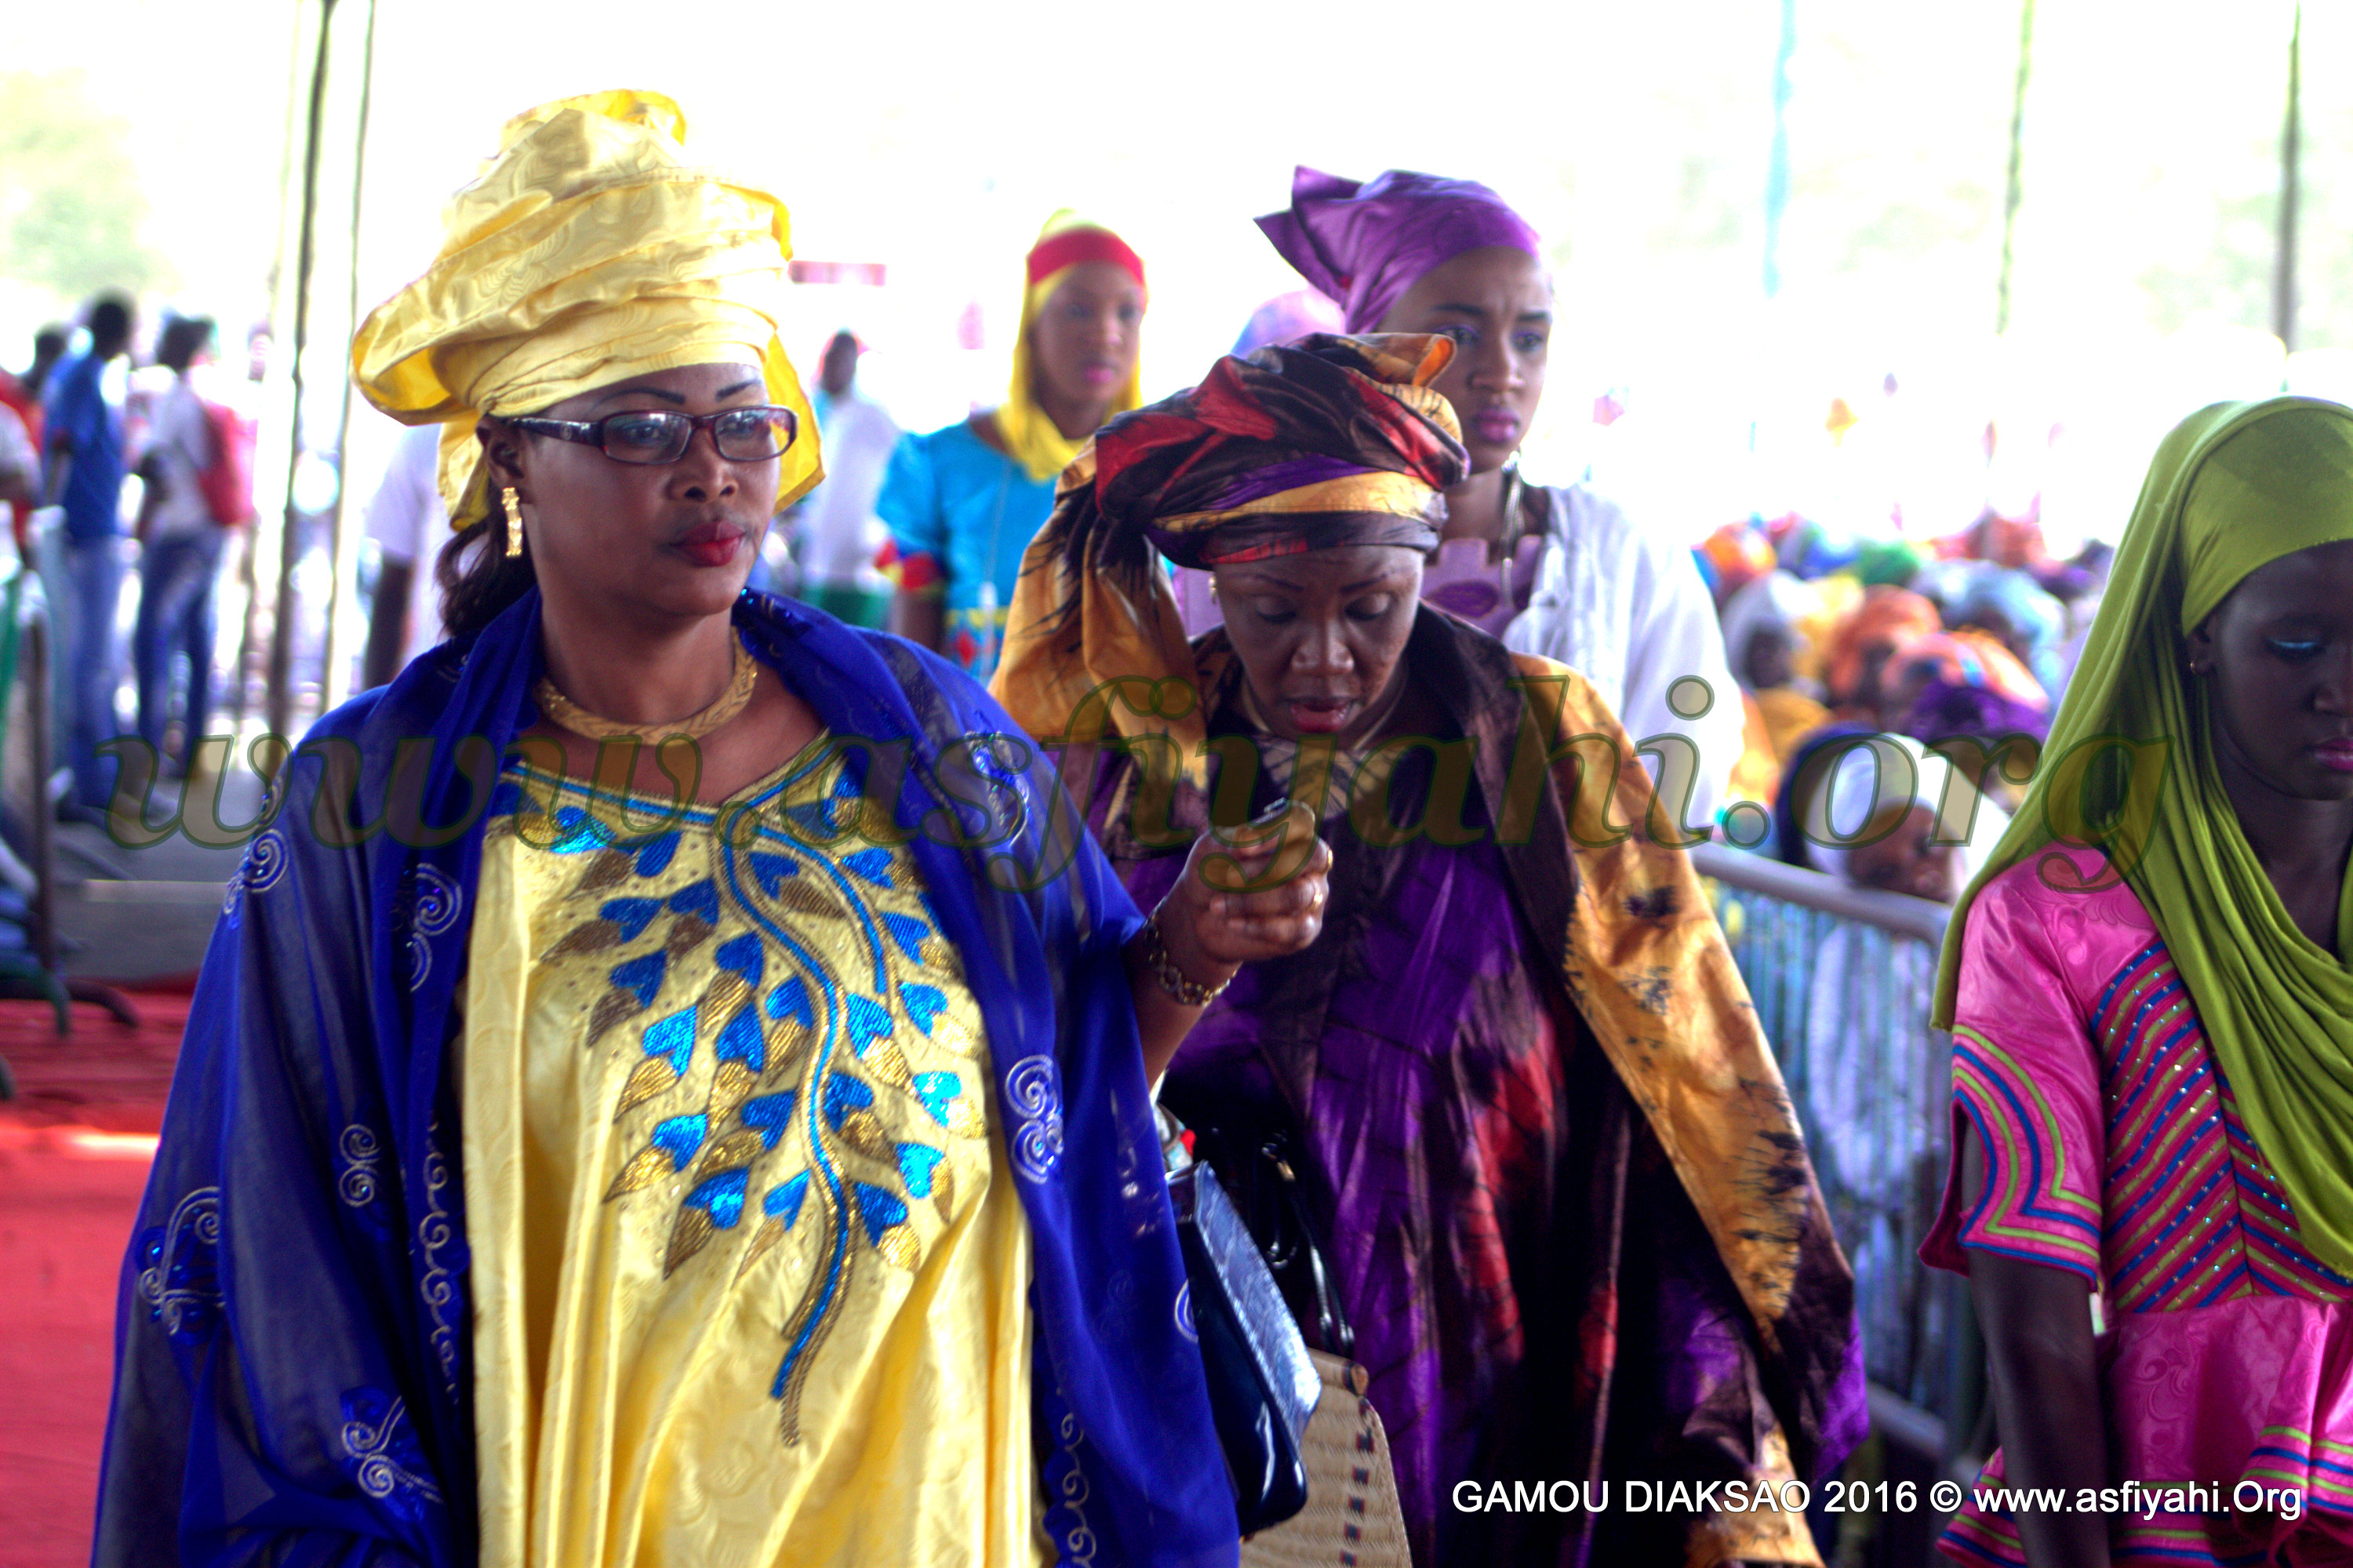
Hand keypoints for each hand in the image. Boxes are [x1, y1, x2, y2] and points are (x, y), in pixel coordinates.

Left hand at [1153, 800, 1332, 987]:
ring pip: (1298, 894)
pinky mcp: (1305, 930)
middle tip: (1229, 877)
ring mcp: (1313, 897)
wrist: (1201, 914)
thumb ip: (1230, 842)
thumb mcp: (1212, 850)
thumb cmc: (1214, 872)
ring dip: (1253, 899)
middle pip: (1310, 857)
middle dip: (1267, 867)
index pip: (1301, 821)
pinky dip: (1259, 926)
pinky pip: (1294, 929)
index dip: (1276, 832)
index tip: (1241, 847)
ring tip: (1217, 905)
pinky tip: (1232, 923)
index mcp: (1293, 833)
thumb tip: (1243, 845)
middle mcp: (1311, 863)